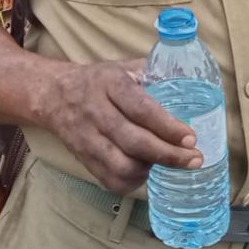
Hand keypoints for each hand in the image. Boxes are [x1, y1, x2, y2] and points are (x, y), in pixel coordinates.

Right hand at [35, 60, 202, 193]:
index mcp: (110, 84)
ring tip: (170, 164)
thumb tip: (189, 84)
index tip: (191, 137)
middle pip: (134, 141)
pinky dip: (132, 182)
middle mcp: (96, 112)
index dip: (167, 126)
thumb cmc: (98, 80)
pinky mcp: (82, 159)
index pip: (141, 109)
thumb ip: (152, 73)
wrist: (54, 94)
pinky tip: (146, 171)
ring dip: (150, 169)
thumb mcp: (122, 66)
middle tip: (194, 160)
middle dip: (168, 155)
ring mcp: (86, 139)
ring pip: (121, 165)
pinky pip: (109, 180)